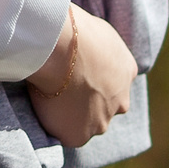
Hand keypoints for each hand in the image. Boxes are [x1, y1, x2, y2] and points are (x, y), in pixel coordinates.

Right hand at [26, 4, 138, 147]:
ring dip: (70, 115)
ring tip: (48, 96)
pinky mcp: (78, 136)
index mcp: (127, 70)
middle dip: (87, 102)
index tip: (75, 73)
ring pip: (86, 124)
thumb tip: (84, 46)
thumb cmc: (74, 31)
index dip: (93, 79)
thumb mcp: (97, 32)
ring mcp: (100, 122)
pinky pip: (63, 133)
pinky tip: (41, 105)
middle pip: (103, 107)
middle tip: (61, 87)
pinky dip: (52, 123)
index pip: (113, 83)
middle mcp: (121, 101)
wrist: (62, 48)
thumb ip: (98, 47)